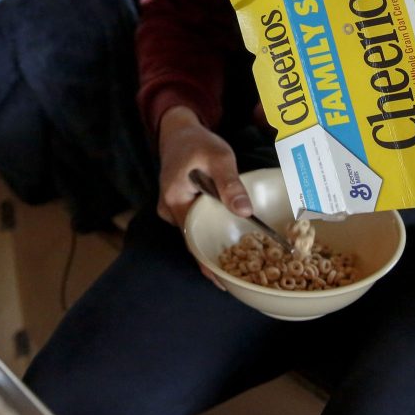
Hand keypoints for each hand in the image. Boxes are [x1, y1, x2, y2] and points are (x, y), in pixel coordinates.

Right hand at [157, 106, 252, 287]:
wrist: (178, 130)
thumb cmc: (197, 142)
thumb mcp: (218, 157)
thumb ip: (229, 183)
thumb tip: (244, 212)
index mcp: (175, 201)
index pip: (192, 241)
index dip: (207, 264)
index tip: (223, 283)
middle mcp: (170, 210)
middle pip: (193, 241)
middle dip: (213, 259)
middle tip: (239, 279)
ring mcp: (174, 209)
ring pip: (195, 233)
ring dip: (213, 245)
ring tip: (239, 265)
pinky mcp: (181, 205)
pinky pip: (196, 224)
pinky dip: (210, 231)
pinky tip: (228, 240)